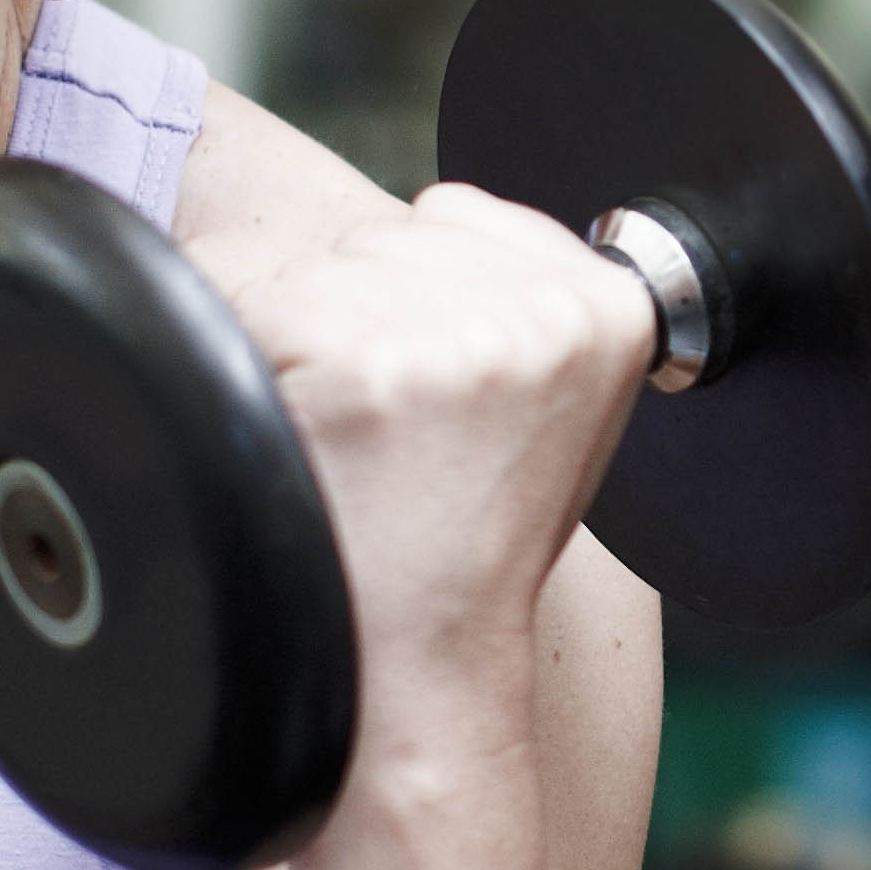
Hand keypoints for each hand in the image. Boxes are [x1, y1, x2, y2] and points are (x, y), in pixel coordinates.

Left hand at [231, 183, 661, 723]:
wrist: (423, 655)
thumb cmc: (467, 536)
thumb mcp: (545, 399)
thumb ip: (514, 298)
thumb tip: (427, 216)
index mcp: (609, 306)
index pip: (453, 214)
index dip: (412, 297)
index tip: (430, 389)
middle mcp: (547, 311)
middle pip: (380, 237)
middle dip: (356, 316)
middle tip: (389, 429)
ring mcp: (461, 338)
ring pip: (318, 272)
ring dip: (305, 345)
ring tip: (358, 441)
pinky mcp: (372, 369)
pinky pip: (263, 314)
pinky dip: (262, 374)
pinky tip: (319, 443)